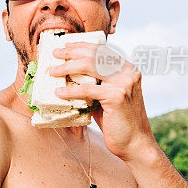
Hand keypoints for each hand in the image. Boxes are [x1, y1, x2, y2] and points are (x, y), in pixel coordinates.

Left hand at [49, 42, 156, 161]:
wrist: (135, 143)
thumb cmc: (117, 121)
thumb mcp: (106, 96)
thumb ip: (94, 83)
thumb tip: (68, 75)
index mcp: (128, 69)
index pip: (102, 50)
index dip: (82, 45)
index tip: (65, 45)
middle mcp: (128, 72)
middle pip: (95, 55)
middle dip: (72, 52)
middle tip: (55, 54)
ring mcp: (124, 83)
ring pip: (90, 66)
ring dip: (67, 67)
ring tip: (53, 71)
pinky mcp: (117, 97)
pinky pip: (87, 90)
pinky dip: (71, 91)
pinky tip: (58, 93)